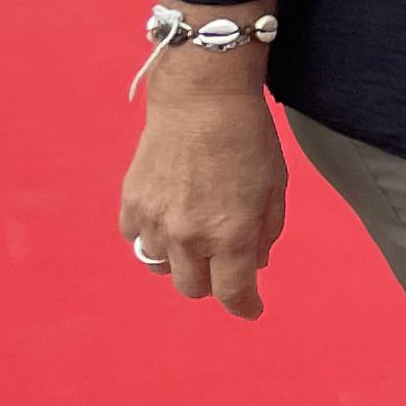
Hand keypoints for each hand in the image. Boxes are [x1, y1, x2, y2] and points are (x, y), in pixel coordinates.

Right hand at [117, 61, 286, 320]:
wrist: (202, 96)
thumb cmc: (248, 136)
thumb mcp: (274, 185)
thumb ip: (266, 231)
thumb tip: (254, 264)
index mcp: (231, 233)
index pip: (234, 292)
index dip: (245, 306)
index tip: (251, 309)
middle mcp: (189, 235)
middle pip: (194, 288)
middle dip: (213, 283)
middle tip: (225, 265)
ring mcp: (155, 220)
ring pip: (161, 267)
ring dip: (181, 262)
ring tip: (196, 237)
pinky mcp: (131, 202)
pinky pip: (137, 239)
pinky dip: (152, 237)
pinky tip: (168, 218)